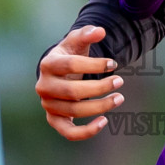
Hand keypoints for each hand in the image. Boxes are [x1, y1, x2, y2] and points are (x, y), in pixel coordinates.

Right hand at [36, 25, 123, 139]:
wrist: (57, 73)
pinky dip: (86, 131)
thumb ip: (87, 33)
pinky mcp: (54, 120)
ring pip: (74, 111)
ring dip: (100, 106)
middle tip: (120, 81)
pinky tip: (104, 121)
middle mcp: (44, 86)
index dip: (94, 65)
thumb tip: (100, 31)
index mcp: (48, 64)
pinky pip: (68, 132)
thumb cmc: (69, 54)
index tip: (113, 64)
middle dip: (99, 87)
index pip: (70, 65)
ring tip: (119, 97)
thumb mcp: (76, 41)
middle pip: (72, 91)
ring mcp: (48, 105)